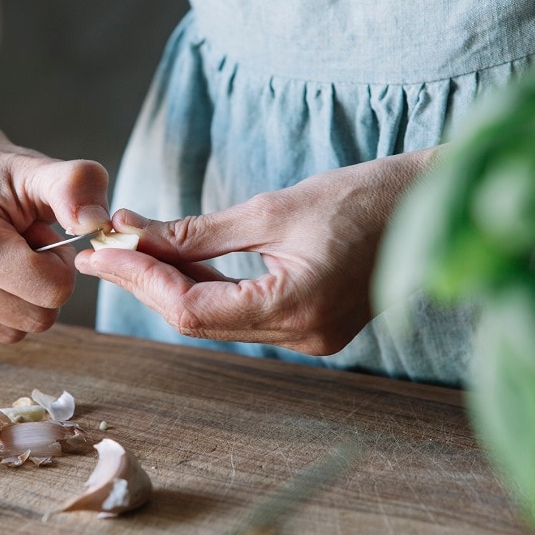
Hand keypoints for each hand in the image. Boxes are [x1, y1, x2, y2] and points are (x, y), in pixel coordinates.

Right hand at [0, 134, 110, 341]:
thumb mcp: (39, 169)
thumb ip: (77, 186)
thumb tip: (96, 223)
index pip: (52, 292)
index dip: (58, 263)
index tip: (38, 236)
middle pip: (34, 320)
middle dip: (41, 285)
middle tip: (20, 247)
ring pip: (10, 333)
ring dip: (17, 299)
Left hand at [75, 152, 429, 354]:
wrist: (431, 206)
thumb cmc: (364, 197)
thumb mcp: (274, 208)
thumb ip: (201, 231)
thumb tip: (138, 234)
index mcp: (295, 309)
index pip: (192, 310)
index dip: (140, 280)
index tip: (102, 251)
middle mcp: (302, 337)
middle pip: (199, 320)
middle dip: (148, 282)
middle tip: (105, 247)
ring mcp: (309, 338)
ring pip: (218, 319)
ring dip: (173, 285)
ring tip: (130, 249)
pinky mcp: (312, 327)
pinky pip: (243, 314)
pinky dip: (208, 288)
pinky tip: (178, 262)